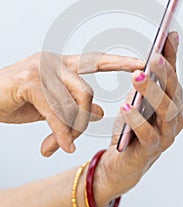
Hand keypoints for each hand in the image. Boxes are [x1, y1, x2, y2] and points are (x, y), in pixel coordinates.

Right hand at [0, 52, 143, 156]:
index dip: (120, 61)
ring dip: (70, 128)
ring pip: (72, 103)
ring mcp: (41, 70)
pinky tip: (62, 146)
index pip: (97, 61)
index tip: (142, 63)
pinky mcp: (29, 83)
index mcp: (62, 64)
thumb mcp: (52, 104)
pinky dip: (60, 133)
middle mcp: (54, 62)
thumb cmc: (17, 100)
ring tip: (63, 141)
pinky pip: (54, 112)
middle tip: (75, 135)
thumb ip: (75, 105)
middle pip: (86, 91)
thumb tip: (101, 112)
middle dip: (86, 118)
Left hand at [95, 32, 182, 202]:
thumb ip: (149, 78)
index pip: (173, 74)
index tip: (169, 34)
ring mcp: (166, 135)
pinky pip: (147, 134)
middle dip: (164, 73)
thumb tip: (156, 51)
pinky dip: (137, 120)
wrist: (122, 161)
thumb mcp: (140, 98)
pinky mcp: (151, 150)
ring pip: (165, 112)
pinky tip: (125, 106)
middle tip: (153, 57)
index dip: (171, 55)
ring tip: (137, 76)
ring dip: (152, 93)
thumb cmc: (132, 128)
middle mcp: (174, 117)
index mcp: (171, 102)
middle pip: (173, 92)